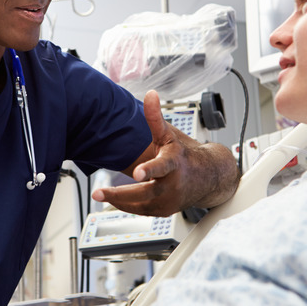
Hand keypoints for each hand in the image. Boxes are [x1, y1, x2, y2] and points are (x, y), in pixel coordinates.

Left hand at [92, 90, 238, 216]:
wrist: (208, 178)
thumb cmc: (184, 155)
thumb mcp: (168, 136)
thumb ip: (155, 117)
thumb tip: (150, 94)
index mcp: (174, 163)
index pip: (161, 166)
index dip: (149, 170)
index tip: (137, 173)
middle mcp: (173, 184)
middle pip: (145, 192)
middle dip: (120, 194)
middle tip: (98, 192)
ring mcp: (170, 200)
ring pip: (140, 205)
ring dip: (118, 200)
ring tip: (99, 194)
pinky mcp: (165, 211)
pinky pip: (142, 211)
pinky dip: (127, 205)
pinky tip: (115, 198)